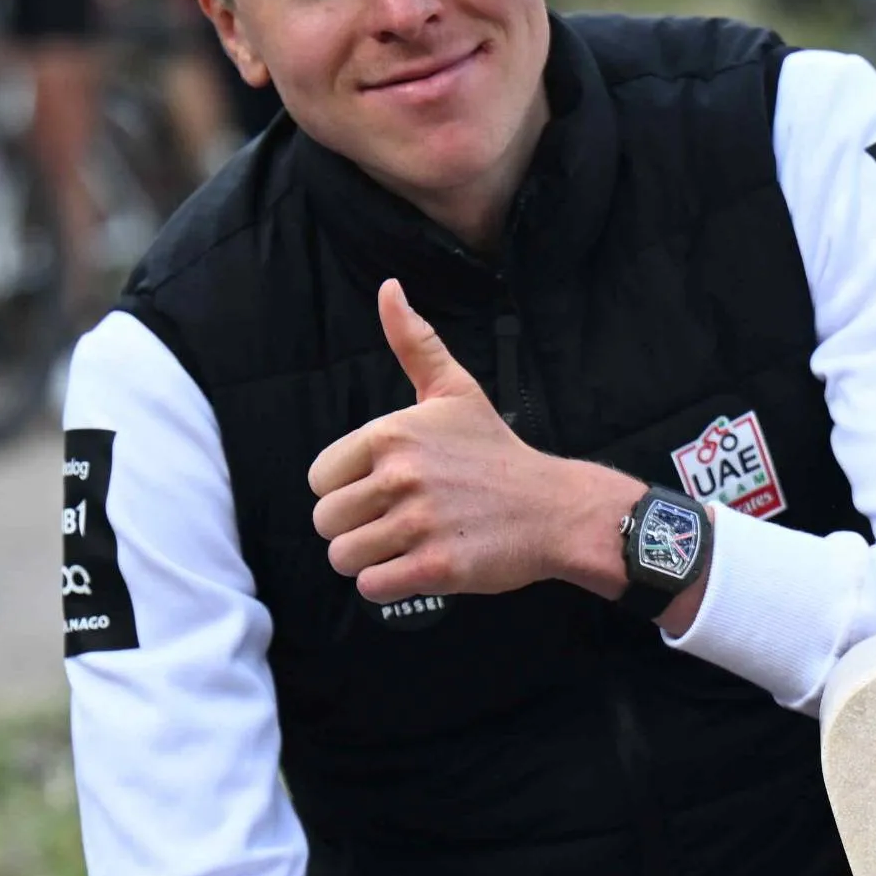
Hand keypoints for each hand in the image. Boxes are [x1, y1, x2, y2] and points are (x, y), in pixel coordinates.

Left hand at [307, 279, 635, 605]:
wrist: (555, 508)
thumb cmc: (496, 452)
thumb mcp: (454, 390)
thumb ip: (414, 342)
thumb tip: (388, 288)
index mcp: (391, 434)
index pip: (320, 478)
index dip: (345, 490)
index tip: (381, 491)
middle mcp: (400, 476)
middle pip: (326, 522)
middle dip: (352, 529)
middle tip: (392, 524)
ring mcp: (418, 524)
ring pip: (344, 557)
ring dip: (368, 560)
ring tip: (402, 546)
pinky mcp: (435, 567)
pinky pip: (373, 587)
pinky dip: (387, 584)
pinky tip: (414, 567)